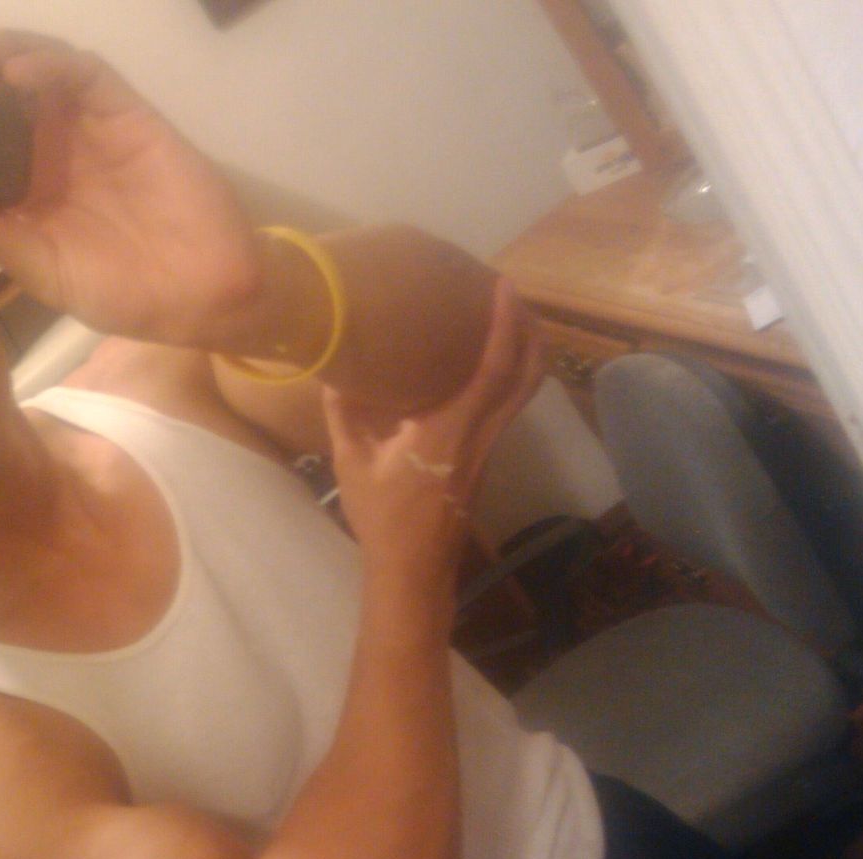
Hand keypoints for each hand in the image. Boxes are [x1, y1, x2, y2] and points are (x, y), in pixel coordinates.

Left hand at [0, 31, 262, 346]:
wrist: (201, 294)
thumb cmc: (125, 292)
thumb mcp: (45, 272)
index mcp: (29, 191)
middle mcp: (55, 151)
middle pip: (3, 97)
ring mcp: (91, 129)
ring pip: (41, 72)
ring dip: (3, 55)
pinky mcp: (127, 114)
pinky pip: (86, 75)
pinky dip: (50, 65)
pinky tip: (19, 74)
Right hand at [325, 280, 544, 590]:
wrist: (412, 569)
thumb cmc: (382, 517)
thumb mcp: (351, 461)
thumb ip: (343, 411)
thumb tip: (332, 369)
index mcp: (451, 430)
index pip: (493, 368)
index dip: (504, 324)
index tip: (503, 286)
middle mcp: (482, 434)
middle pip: (528, 374)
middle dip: (530, 330)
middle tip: (513, 295)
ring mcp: (489, 447)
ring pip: (524, 391)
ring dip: (525, 352)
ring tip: (505, 320)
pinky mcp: (485, 457)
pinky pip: (508, 405)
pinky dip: (508, 375)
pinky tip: (483, 364)